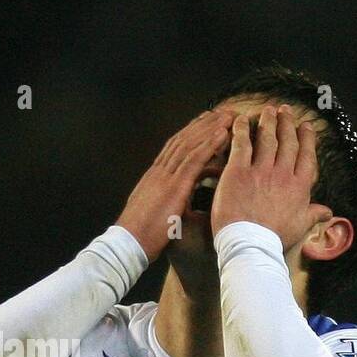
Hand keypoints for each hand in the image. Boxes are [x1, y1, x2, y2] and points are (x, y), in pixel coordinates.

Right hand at [116, 111, 231, 260]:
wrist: (128, 244)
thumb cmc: (140, 236)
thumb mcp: (153, 213)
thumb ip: (164, 202)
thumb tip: (172, 203)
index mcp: (154, 178)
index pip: (173, 148)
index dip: (190, 133)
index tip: (204, 122)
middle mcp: (159, 171)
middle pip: (183, 140)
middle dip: (203, 124)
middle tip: (221, 112)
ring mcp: (166, 177)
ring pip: (190, 144)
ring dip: (211, 128)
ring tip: (228, 115)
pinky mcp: (174, 186)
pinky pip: (194, 159)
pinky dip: (209, 144)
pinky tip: (223, 133)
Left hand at [210, 105, 331, 249]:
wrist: (250, 243)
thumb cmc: (274, 238)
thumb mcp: (300, 226)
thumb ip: (313, 214)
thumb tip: (328, 212)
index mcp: (299, 186)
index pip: (306, 155)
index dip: (306, 138)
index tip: (306, 126)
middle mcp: (283, 174)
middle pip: (287, 142)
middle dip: (287, 123)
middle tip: (285, 110)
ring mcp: (261, 171)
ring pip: (267, 139)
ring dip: (268, 121)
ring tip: (268, 110)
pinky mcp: (238, 172)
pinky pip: (241, 144)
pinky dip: (240, 130)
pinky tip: (240, 119)